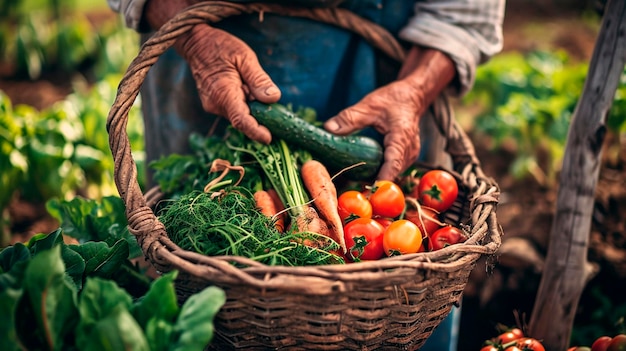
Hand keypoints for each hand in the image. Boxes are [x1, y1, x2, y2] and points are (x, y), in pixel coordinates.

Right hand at [176, 24, 280, 143]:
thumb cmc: (221, 46)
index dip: (256, 132)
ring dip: (252, 107)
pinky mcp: (214, 104)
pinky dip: (245, 103)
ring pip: (239, 115)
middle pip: (243, 120)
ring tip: (251, 85)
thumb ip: (259, 79)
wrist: (196, 43)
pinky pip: (234, 109)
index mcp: (223, 93)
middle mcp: (216, 104)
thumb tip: (274, 98)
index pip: (241, 120)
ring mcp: (213, 106)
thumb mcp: (245, 57)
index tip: (269, 139)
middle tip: (272, 103)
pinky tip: (245, 87)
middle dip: (260, 116)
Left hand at [323, 46, 455, 179]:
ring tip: (355, 180)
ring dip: (376, 177)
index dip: (381, 180)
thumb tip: (328, 129)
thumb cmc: (394, 99)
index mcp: (401, 138)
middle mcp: (409, 151)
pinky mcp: (406, 157)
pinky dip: (380, 171)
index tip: (367, 192)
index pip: (393, 165)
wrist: (412, 97)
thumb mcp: (369, 105)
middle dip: (373, 182)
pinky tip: (364, 170)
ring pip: (392, 174)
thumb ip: (350, 118)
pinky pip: (393, 169)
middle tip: (351, 187)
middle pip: (391, 174)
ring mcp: (409, 156)